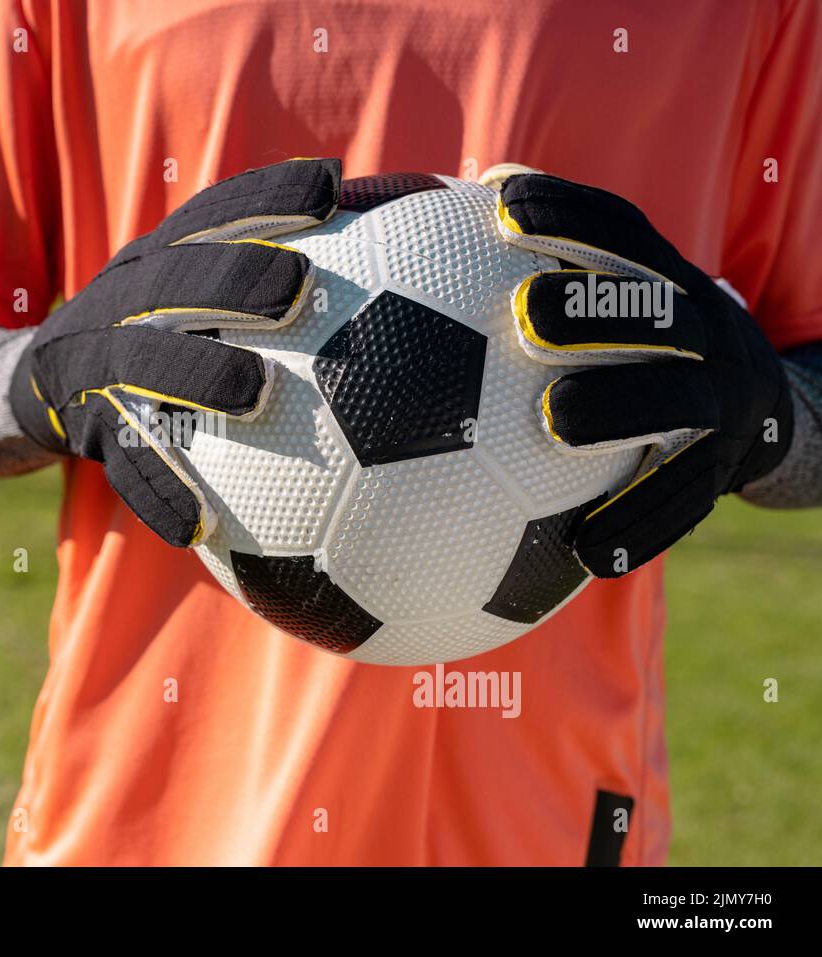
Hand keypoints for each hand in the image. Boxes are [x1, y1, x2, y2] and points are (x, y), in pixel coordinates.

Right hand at [10, 158, 341, 546]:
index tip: (330, 189)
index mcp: (157, 260)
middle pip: (174, 277)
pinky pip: (126, 464)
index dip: (266, 197)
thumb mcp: (186, 287)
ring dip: (200, 372)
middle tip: (298, 287)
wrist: (36, 384)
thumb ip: (264, 265)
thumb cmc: (151, 332)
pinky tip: (201, 526)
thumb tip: (384, 234)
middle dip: (235, 274)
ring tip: (257, 393)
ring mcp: (98, 363)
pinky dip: (161, 492)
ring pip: (143, 363)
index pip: (211, 214)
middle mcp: (122, 300)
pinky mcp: (86, 426)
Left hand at [497, 173, 793, 576]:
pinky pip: (679, 502)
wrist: (750, 414)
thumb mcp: (605, 297)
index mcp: (666, 284)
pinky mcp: (716, 471)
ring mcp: (717, 405)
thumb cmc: (630, 350)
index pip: (621, 233)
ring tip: (556, 420)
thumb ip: (529, 264)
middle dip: (594, 308)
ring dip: (619, 407)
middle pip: (656, 312)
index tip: (499, 206)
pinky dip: (637, 524)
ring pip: (677, 404)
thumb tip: (427, 208)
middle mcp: (701, 336)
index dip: (566, 213)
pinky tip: (586, 551)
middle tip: (527, 315)